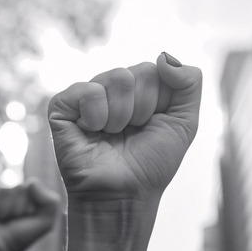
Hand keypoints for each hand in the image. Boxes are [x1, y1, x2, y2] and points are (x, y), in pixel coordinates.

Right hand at [0, 179, 60, 250]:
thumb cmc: (18, 240)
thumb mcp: (44, 224)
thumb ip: (51, 202)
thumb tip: (32, 182)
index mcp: (24, 196)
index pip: (31, 185)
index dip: (29, 205)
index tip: (24, 220)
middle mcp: (8, 193)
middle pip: (18, 187)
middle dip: (16, 208)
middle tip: (9, 222)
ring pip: (3, 190)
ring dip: (2, 209)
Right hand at [48, 53, 201, 204]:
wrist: (123, 195)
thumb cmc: (151, 164)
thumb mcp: (185, 122)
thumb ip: (189, 82)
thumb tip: (163, 55)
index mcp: (140, 88)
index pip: (157, 69)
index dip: (160, 102)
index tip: (152, 126)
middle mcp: (113, 88)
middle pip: (138, 72)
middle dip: (142, 110)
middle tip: (131, 133)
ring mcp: (86, 95)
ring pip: (116, 78)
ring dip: (121, 116)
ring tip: (111, 136)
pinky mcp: (62, 106)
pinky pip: (88, 91)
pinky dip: (96, 117)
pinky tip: (91, 133)